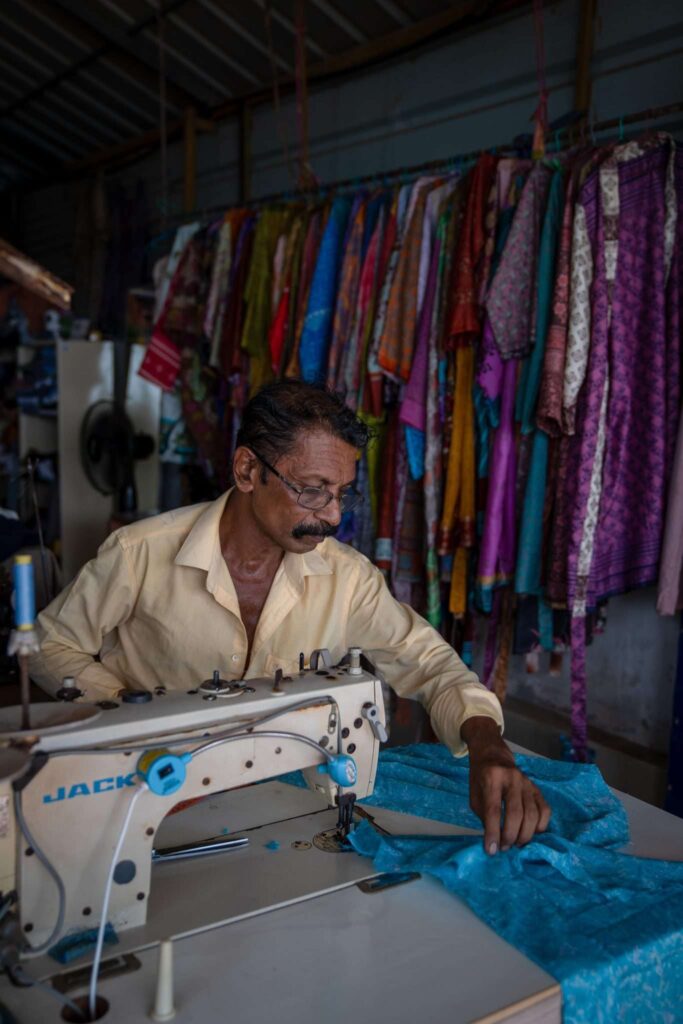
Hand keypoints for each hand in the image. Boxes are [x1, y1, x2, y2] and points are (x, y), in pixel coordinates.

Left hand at [461, 716, 550, 854]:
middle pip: (515, 813)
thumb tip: (496, 841)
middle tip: (504, 847)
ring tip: (515, 844)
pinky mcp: (537, 787)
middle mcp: (512, 778)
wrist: (493, 755)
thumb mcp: (474, 795)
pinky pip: (545, 809)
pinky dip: (541, 825)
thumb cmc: (481, 778)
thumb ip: (484, 816)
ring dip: (524, 835)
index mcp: (492, 778)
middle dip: (510, 836)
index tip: (491, 850)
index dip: (493, 832)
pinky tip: (532, 833)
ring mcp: (527, 782)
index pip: (493, 810)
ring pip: (532, 814)